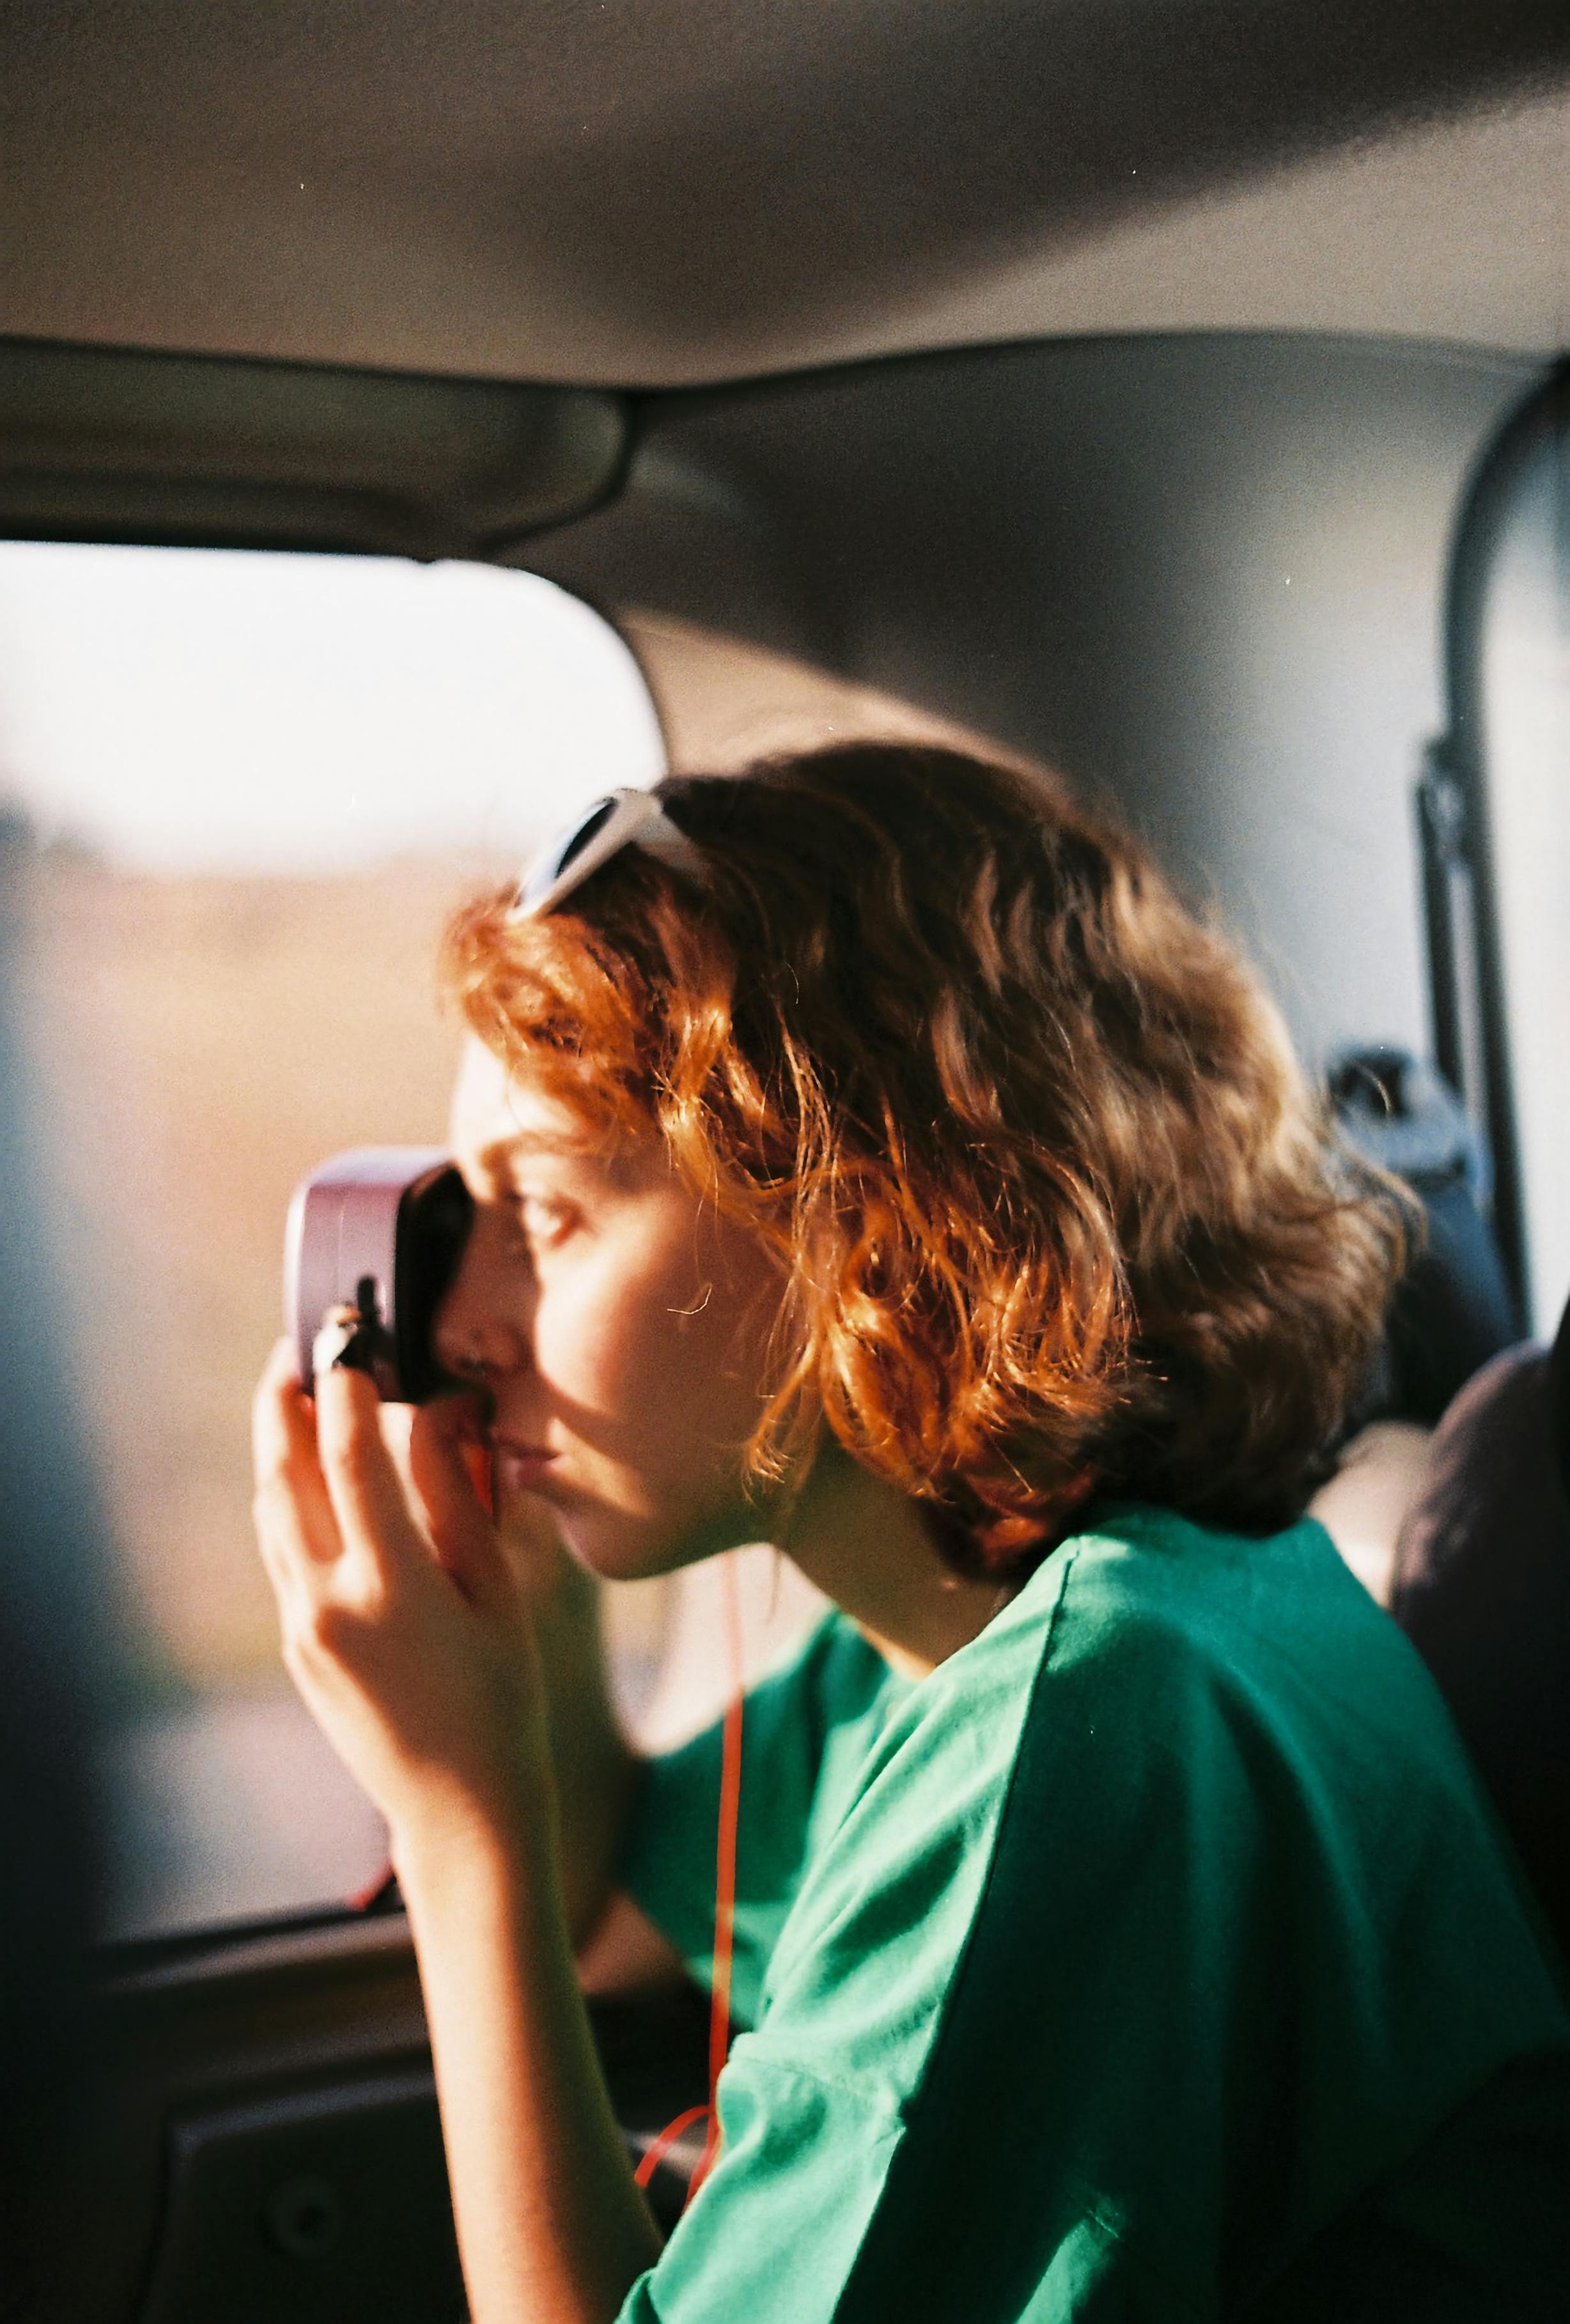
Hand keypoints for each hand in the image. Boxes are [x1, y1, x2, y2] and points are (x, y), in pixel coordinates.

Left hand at [251, 1337, 554, 1860]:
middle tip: (301, 1341)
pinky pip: (282, 1547)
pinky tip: (314, 1468)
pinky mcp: (297, 1643)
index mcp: (390, 1585)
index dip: (349, 1386)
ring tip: (299, 1389)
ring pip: (272, 1508)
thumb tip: (436, 1414)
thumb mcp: (499, 1590)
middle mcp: (328, 1601)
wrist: (459, 1805)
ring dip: (279, 1442)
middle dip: (286, 1396)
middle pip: (284, 1472)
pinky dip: (290, 1493)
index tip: (354, 1336)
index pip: (350, 1457)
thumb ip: (459, 1497)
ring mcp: (302, 1625)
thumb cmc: (502, 1694)